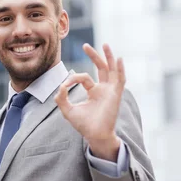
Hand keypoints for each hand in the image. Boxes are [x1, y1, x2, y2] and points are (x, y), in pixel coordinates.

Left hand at [54, 43, 124, 160]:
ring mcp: (110, 91)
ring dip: (108, 57)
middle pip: (101, 68)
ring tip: (105, 44)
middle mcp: (103, 89)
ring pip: (111, 70)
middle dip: (94, 55)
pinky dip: (120, 69)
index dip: (73, 78)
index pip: (84, 77)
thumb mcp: (67, 110)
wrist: (94, 135)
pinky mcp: (116, 94)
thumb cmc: (83, 125)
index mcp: (94, 92)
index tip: (64, 85)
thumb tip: (60, 86)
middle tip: (85, 45)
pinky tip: (118, 59)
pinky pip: (120, 79)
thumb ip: (61, 98)